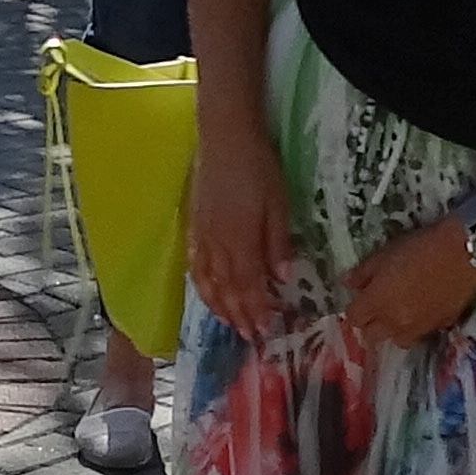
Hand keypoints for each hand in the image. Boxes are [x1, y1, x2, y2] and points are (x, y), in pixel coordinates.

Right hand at [185, 131, 290, 338]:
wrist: (224, 138)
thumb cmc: (258, 168)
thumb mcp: (278, 204)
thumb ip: (277, 243)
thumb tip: (281, 279)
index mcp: (239, 241)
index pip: (247, 286)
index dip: (255, 310)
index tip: (265, 330)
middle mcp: (216, 245)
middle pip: (226, 290)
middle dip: (238, 315)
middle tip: (250, 337)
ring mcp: (201, 237)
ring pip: (206, 282)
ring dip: (218, 306)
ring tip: (229, 323)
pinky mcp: (194, 227)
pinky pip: (194, 265)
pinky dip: (201, 285)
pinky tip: (207, 292)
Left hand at [343, 213, 475, 348]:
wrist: (465, 251)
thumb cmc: (421, 246)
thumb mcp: (385, 253)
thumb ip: (364, 272)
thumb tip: (348, 284)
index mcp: (377, 302)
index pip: (353, 319)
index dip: (355, 309)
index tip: (361, 299)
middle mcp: (395, 322)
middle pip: (371, 336)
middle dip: (371, 324)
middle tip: (378, 307)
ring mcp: (419, 327)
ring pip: (397, 341)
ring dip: (394, 330)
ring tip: (400, 313)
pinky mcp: (441, 325)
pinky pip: (423, 332)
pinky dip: (418, 326)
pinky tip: (424, 310)